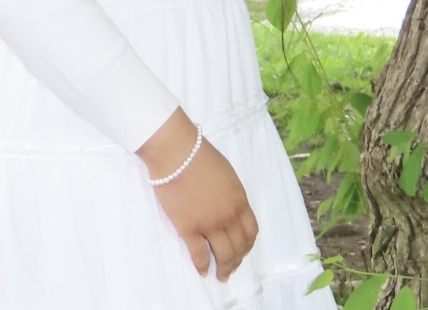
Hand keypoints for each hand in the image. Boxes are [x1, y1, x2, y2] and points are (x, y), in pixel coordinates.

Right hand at [137, 108, 257, 280]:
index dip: (248, 245)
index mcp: (240, 200)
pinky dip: (203, 267)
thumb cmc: (200, 155)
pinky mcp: (189, 229)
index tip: (243, 250)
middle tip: (231, 267)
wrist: (177, 153)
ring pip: (224, 255)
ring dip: (224, 269)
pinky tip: (203, 271)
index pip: (251, 231)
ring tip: (221, 275)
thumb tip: (230, 208)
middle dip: (237, 260)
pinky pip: (200, 255)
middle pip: (239, 246)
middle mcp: (229, 216)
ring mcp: (209, 224)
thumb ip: (232, 194)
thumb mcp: (227, 173)